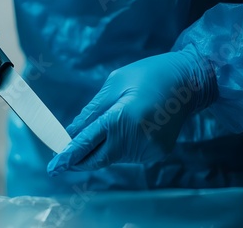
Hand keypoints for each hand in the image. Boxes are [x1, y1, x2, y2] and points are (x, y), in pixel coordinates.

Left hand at [47, 45, 216, 175]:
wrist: (188, 81)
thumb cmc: (148, 75)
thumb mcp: (115, 83)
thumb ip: (92, 111)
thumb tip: (73, 132)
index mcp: (123, 117)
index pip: (89, 142)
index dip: (69, 155)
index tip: (54, 167)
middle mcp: (136, 139)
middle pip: (98, 159)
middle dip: (79, 160)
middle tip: (61, 161)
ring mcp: (148, 150)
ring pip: (112, 158)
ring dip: (100, 150)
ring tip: (104, 129)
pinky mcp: (157, 154)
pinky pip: (127, 156)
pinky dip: (117, 148)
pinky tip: (124, 130)